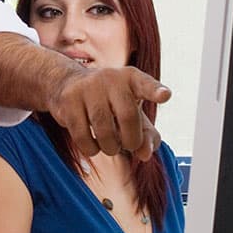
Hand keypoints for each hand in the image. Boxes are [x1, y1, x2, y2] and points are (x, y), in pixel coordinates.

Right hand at [47, 66, 170, 158]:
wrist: (67, 84)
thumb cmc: (109, 102)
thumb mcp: (133, 114)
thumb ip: (147, 134)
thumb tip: (145, 154)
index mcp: (131, 78)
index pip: (145, 84)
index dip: (155, 91)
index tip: (165, 96)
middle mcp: (110, 78)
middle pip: (128, 116)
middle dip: (132, 140)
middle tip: (129, 145)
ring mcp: (87, 88)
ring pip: (104, 130)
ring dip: (110, 148)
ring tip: (110, 145)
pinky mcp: (68, 101)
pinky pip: (83, 137)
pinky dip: (91, 149)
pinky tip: (92, 144)